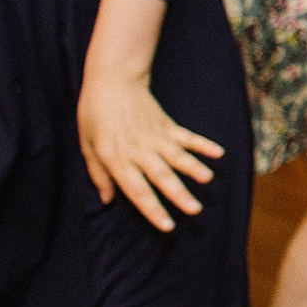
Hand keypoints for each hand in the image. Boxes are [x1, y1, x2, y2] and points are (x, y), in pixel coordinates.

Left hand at [77, 71, 223, 232]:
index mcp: (118, 159)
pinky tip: (218, 153)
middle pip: (162, 177)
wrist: (113, 80)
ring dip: (194, 168)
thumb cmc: (95, 114)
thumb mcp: (87, 146)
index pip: (138, 191)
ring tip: (208, 180)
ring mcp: (156, 137)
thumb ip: (98, 174)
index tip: (167, 226)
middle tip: (195, 210)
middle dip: (179, 195)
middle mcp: (140, 151)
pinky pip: (187, 137)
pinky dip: (203, 145)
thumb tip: (106, 200)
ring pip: (177, 157)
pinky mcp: (167, 124)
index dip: (153, 210)